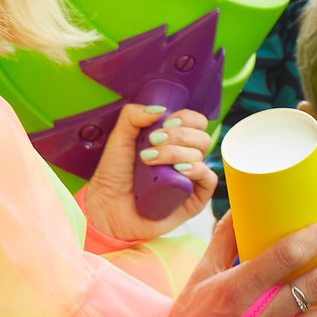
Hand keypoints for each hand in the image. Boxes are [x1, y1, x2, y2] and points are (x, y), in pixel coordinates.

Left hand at [76, 105, 215, 242]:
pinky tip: (179, 171)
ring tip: (150, 161)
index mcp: (172, 141)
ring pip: (201, 155)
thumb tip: (160, 108)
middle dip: (178, 135)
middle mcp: (184, 158)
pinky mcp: (194, 199)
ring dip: (176, 153)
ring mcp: (190, 178)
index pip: (194, 122)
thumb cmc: (112, 177)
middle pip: (201, 136)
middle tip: (152, 142)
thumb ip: (133, 116)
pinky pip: (209, 178)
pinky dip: (197, 170)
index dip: (185, 119)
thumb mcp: (118, 139)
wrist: (106, 208)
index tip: (165, 123)